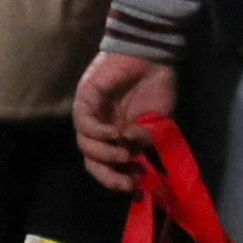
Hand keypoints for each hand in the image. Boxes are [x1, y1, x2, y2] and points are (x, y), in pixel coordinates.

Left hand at [73, 49, 175, 188]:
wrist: (151, 55)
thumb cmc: (156, 87)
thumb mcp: (157, 123)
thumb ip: (143, 141)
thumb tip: (131, 154)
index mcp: (116, 137)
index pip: (108, 165)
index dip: (118, 179)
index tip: (136, 187)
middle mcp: (100, 129)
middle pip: (92, 161)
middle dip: (108, 175)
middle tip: (128, 180)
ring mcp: (91, 115)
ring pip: (86, 146)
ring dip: (105, 154)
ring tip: (124, 152)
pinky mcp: (85, 99)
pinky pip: (84, 125)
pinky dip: (99, 134)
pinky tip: (115, 133)